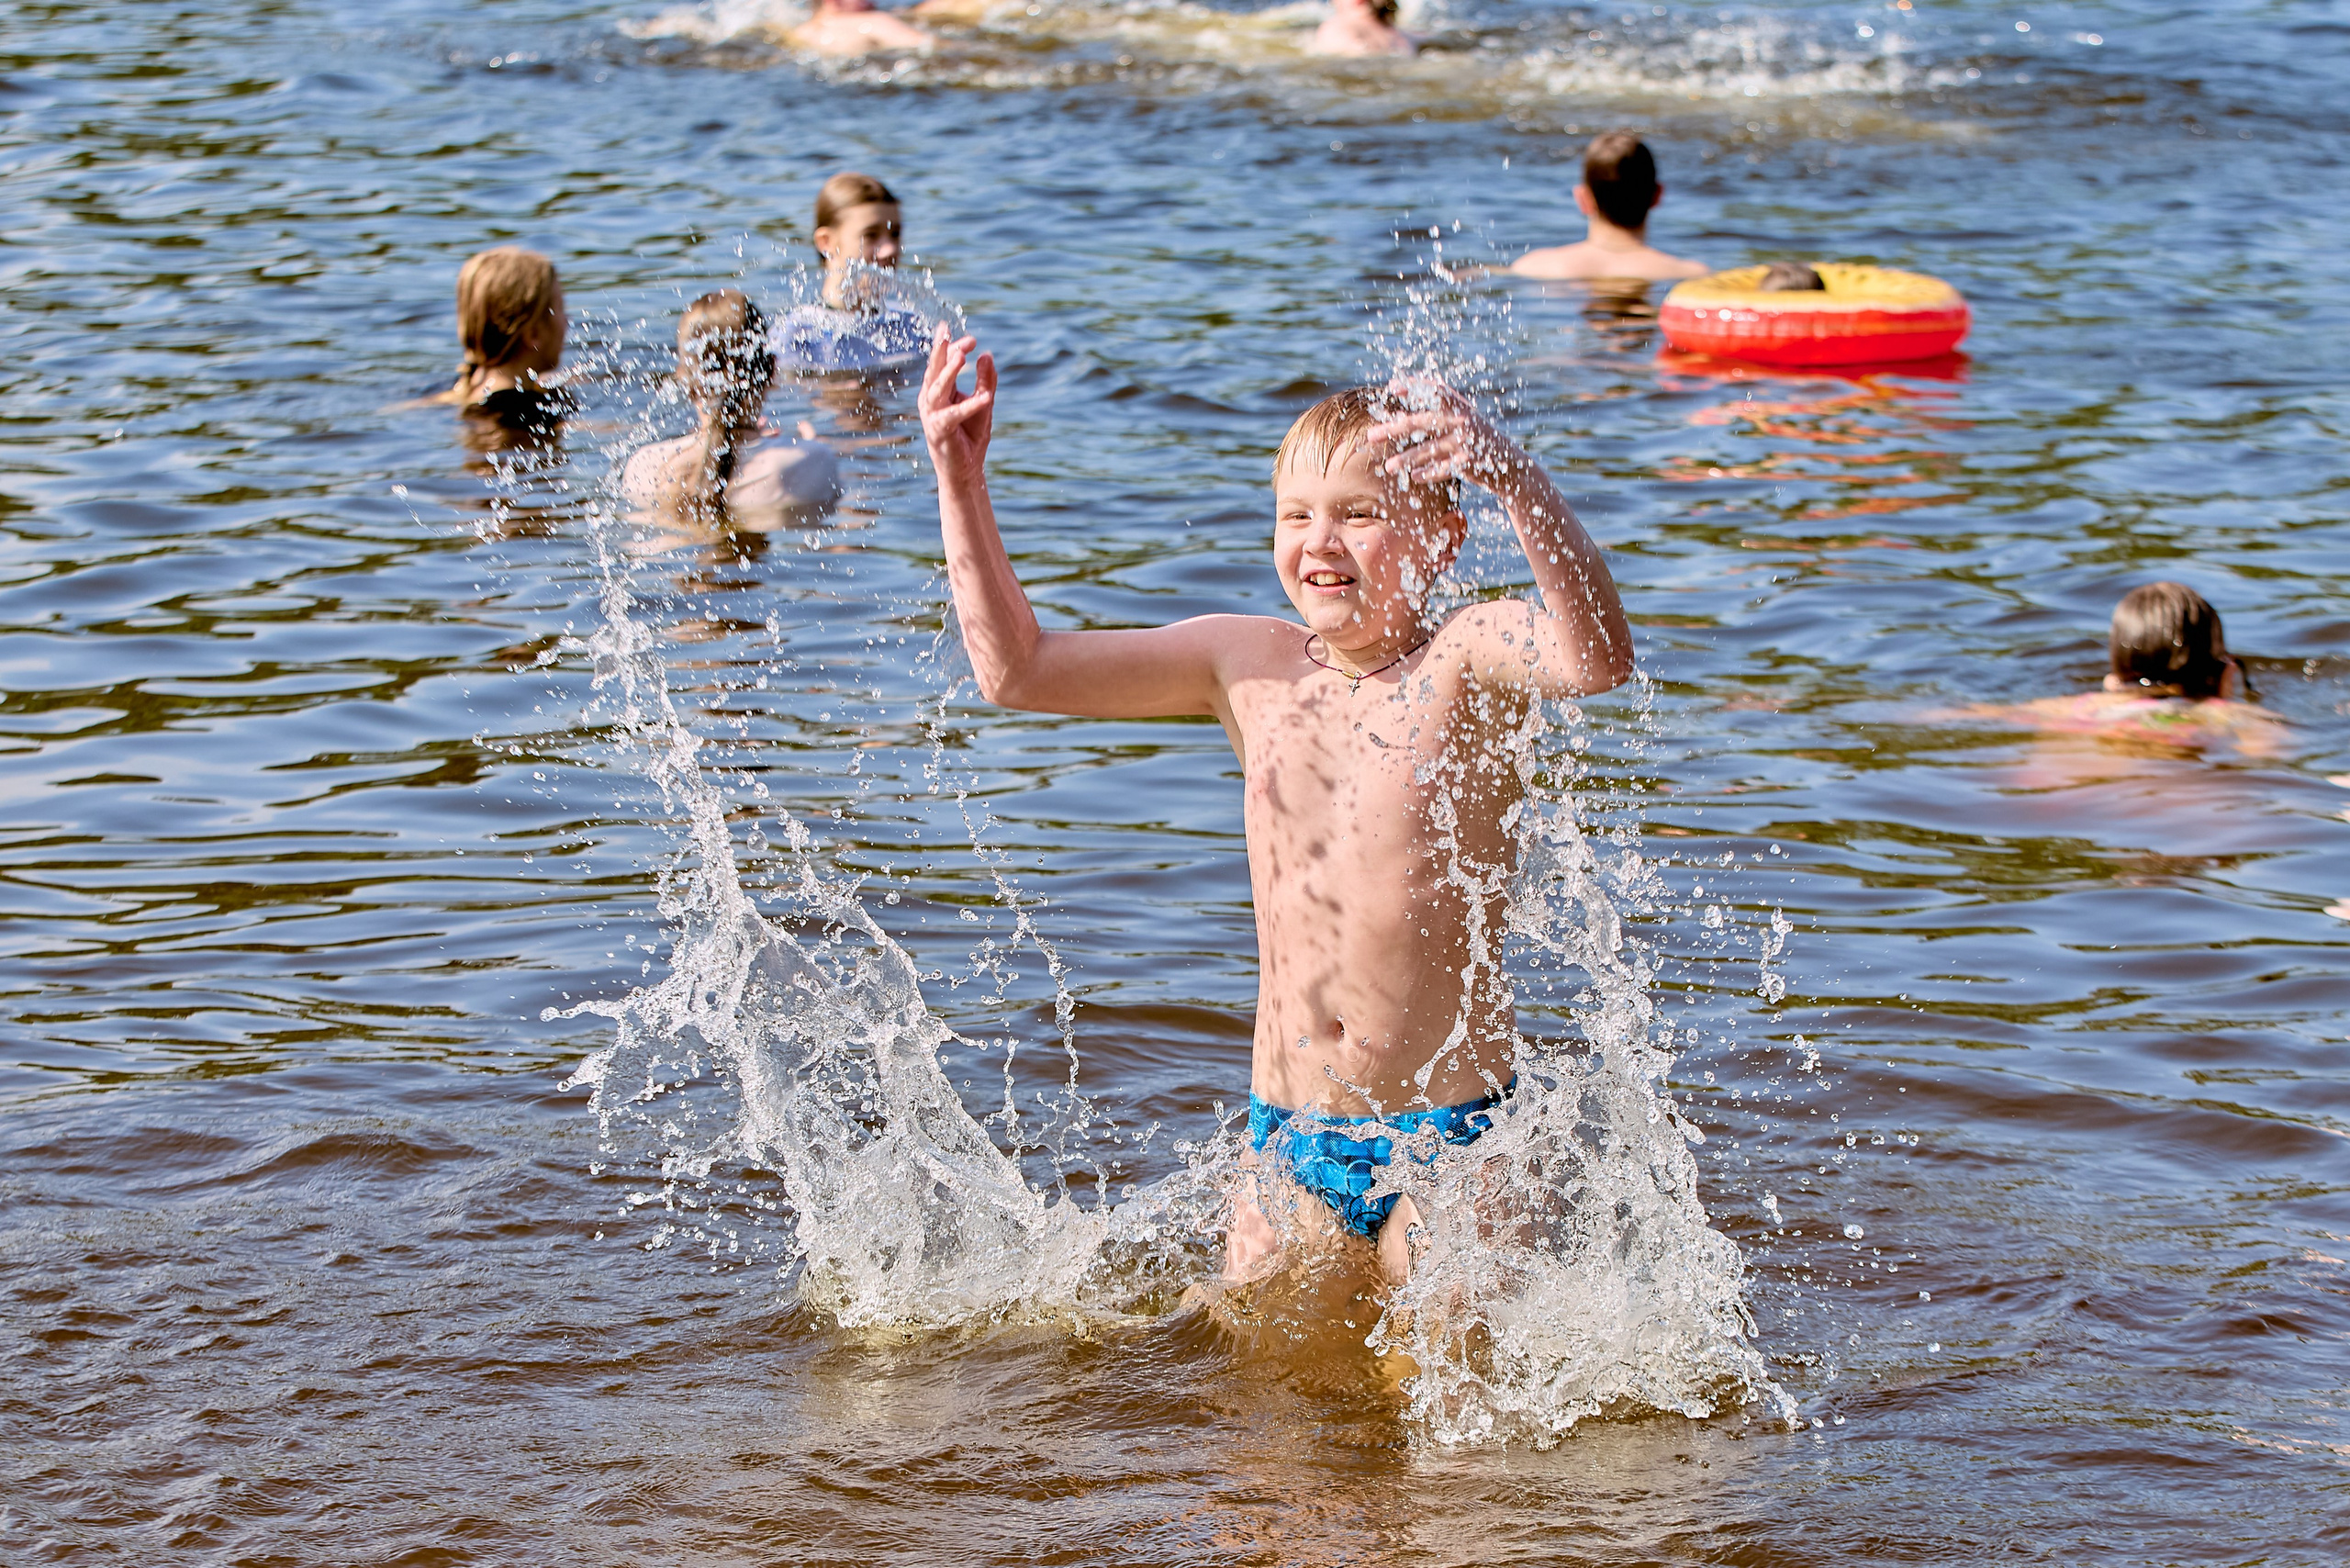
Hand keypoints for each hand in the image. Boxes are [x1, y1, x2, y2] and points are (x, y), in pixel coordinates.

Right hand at [920, 325, 994, 483]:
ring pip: (937, 388)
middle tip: (947, 331)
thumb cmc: (970, 437)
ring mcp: (932, 415)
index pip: (943, 363)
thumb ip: (985, 380)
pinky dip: (969, 406)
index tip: (972, 339)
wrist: (965, 471)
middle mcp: (931, 400)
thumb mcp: (982, 403)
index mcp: (939, 390)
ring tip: (961, 355)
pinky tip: (986, 398)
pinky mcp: (940, 431)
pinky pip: (953, 415)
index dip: (954, 348)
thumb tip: (987, 354)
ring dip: (948, 371)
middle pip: (935, 370)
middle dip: (941, 350)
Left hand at [1361, 380, 1524, 492]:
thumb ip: (1437, 413)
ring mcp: (1466, 442)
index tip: (1394, 387)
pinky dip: (1428, 473)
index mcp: (1461, 408)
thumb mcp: (1462, 422)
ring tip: (1388, 467)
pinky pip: (1443, 469)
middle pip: (1422, 422)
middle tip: (1371, 436)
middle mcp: (1463, 421)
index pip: (1435, 391)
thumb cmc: (1478, 441)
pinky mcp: (1470, 463)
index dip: (1415, 387)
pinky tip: (1413, 478)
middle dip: (1394, 429)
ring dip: (1406, 459)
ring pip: (1428, 450)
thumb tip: (1396, 409)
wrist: (1510, 465)